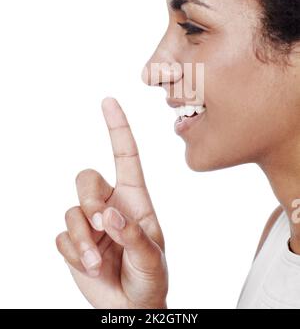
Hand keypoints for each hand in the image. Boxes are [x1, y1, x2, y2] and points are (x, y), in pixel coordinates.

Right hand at [56, 97, 167, 308]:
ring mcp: (90, 223)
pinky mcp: (74, 242)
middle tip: (101, 224)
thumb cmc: (150, 278)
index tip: (109, 101)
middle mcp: (109, 204)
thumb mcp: (152, 259)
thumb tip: (109, 216)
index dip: (118, 128)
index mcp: (134, 198)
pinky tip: (91, 267)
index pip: (125, 155)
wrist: (131, 308)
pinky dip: (75, 253)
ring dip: (82, 238)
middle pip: (86, 178)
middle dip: (89, 199)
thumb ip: (133, 236)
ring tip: (98, 262)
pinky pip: (62, 237)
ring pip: (72, 211)